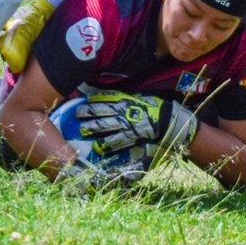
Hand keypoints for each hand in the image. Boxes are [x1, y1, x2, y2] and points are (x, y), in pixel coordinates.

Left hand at [73, 91, 197, 157]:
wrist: (169, 121)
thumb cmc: (155, 109)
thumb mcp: (140, 99)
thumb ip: (126, 99)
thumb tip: (111, 99)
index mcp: (126, 100)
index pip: (106, 97)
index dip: (94, 99)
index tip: (83, 99)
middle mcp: (124, 111)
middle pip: (101, 111)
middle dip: (88, 112)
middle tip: (76, 114)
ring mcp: (127, 124)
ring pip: (105, 125)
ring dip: (93, 128)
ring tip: (82, 130)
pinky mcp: (131, 136)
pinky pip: (116, 141)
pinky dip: (107, 144)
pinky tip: (98, 147)